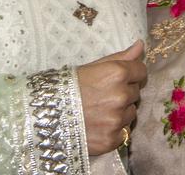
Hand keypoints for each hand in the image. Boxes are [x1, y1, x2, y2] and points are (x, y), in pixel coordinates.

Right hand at [77, 40, 146, 155]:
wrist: (43, 116)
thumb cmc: (66, 87)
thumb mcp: (92, 67)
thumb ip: (120, 57)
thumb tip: (140, 46)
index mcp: (117, 73)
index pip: (141, 71)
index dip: (133, 74)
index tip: (123, 78)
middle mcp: (120, 95)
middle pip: (136, 92)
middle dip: (124, 92)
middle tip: (103, 96)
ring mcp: (116, 119)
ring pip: (131, 113)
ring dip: (121, 112)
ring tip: (99, 111)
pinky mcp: (112, 139)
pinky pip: (124, 132)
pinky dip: (114, 130)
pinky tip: (98, 125)